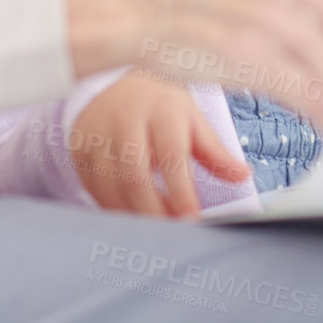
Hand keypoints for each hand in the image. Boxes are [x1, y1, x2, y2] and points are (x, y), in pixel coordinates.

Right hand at [68, 71, 249, 218]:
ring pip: (110, 185)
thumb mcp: (192, 120)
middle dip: (153, 211)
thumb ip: (214, 152)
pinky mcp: (79, 148)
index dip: (180, 190)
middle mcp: (126, 119)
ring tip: (152, 230)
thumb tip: (243, 176)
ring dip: (131, 214)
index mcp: (162, 110)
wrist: (116, 86)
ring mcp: (98, 133)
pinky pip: (92, 187)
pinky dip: (110, 208)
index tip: (192, 219)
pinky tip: (129, 217)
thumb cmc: (163, 108)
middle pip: (135, 175)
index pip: (171, 154)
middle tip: (171, 235)